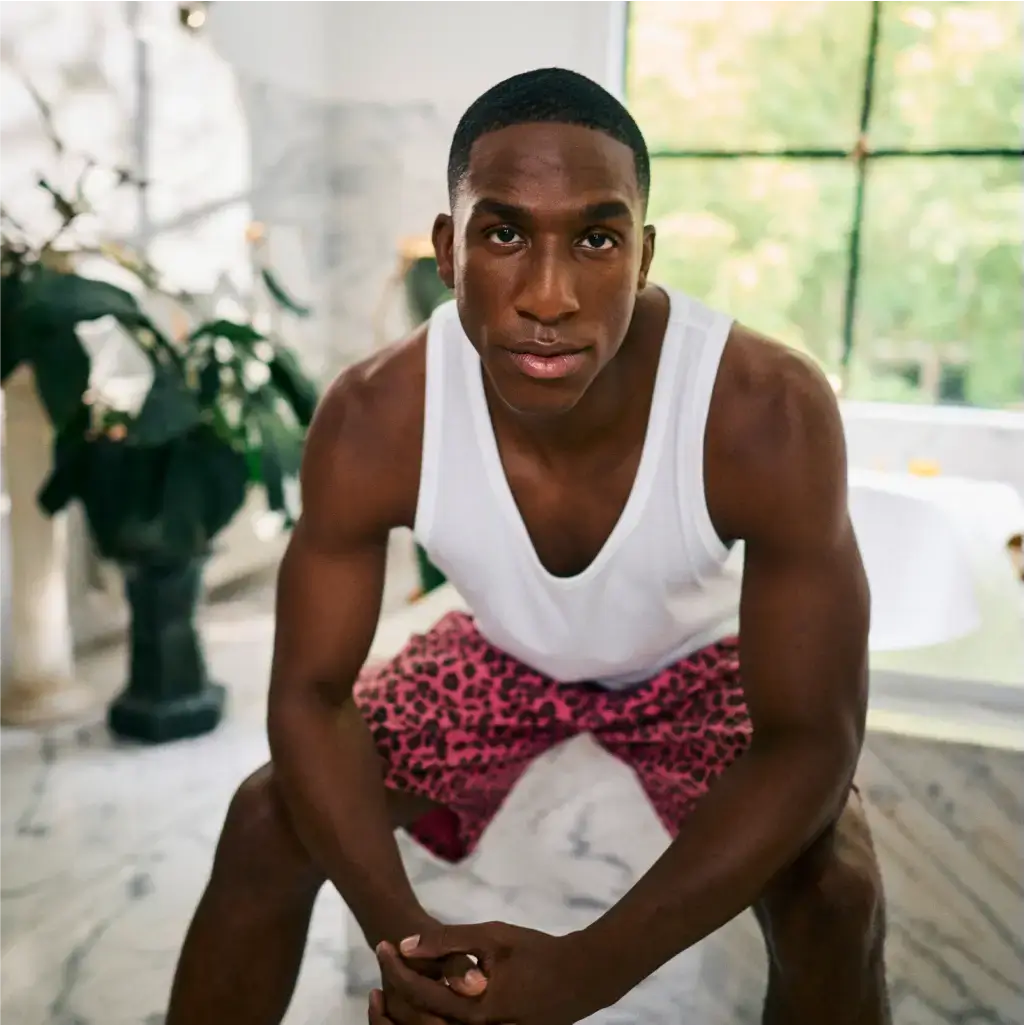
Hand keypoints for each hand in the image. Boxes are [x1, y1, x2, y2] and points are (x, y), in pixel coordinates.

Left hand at [375, 921, 608, 1024]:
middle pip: (418, 1022)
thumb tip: (406, 943)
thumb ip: (449, 940)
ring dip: (406, 1010)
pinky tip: (422, 994)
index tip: (383, 944)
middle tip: (383, 958)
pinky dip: (428, 1016)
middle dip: (395, 990)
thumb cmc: (538, 953)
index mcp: (473, 1012)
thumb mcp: (494, 936)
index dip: (396, 968)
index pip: (419, 993)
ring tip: (393, 979)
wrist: (581, 978)